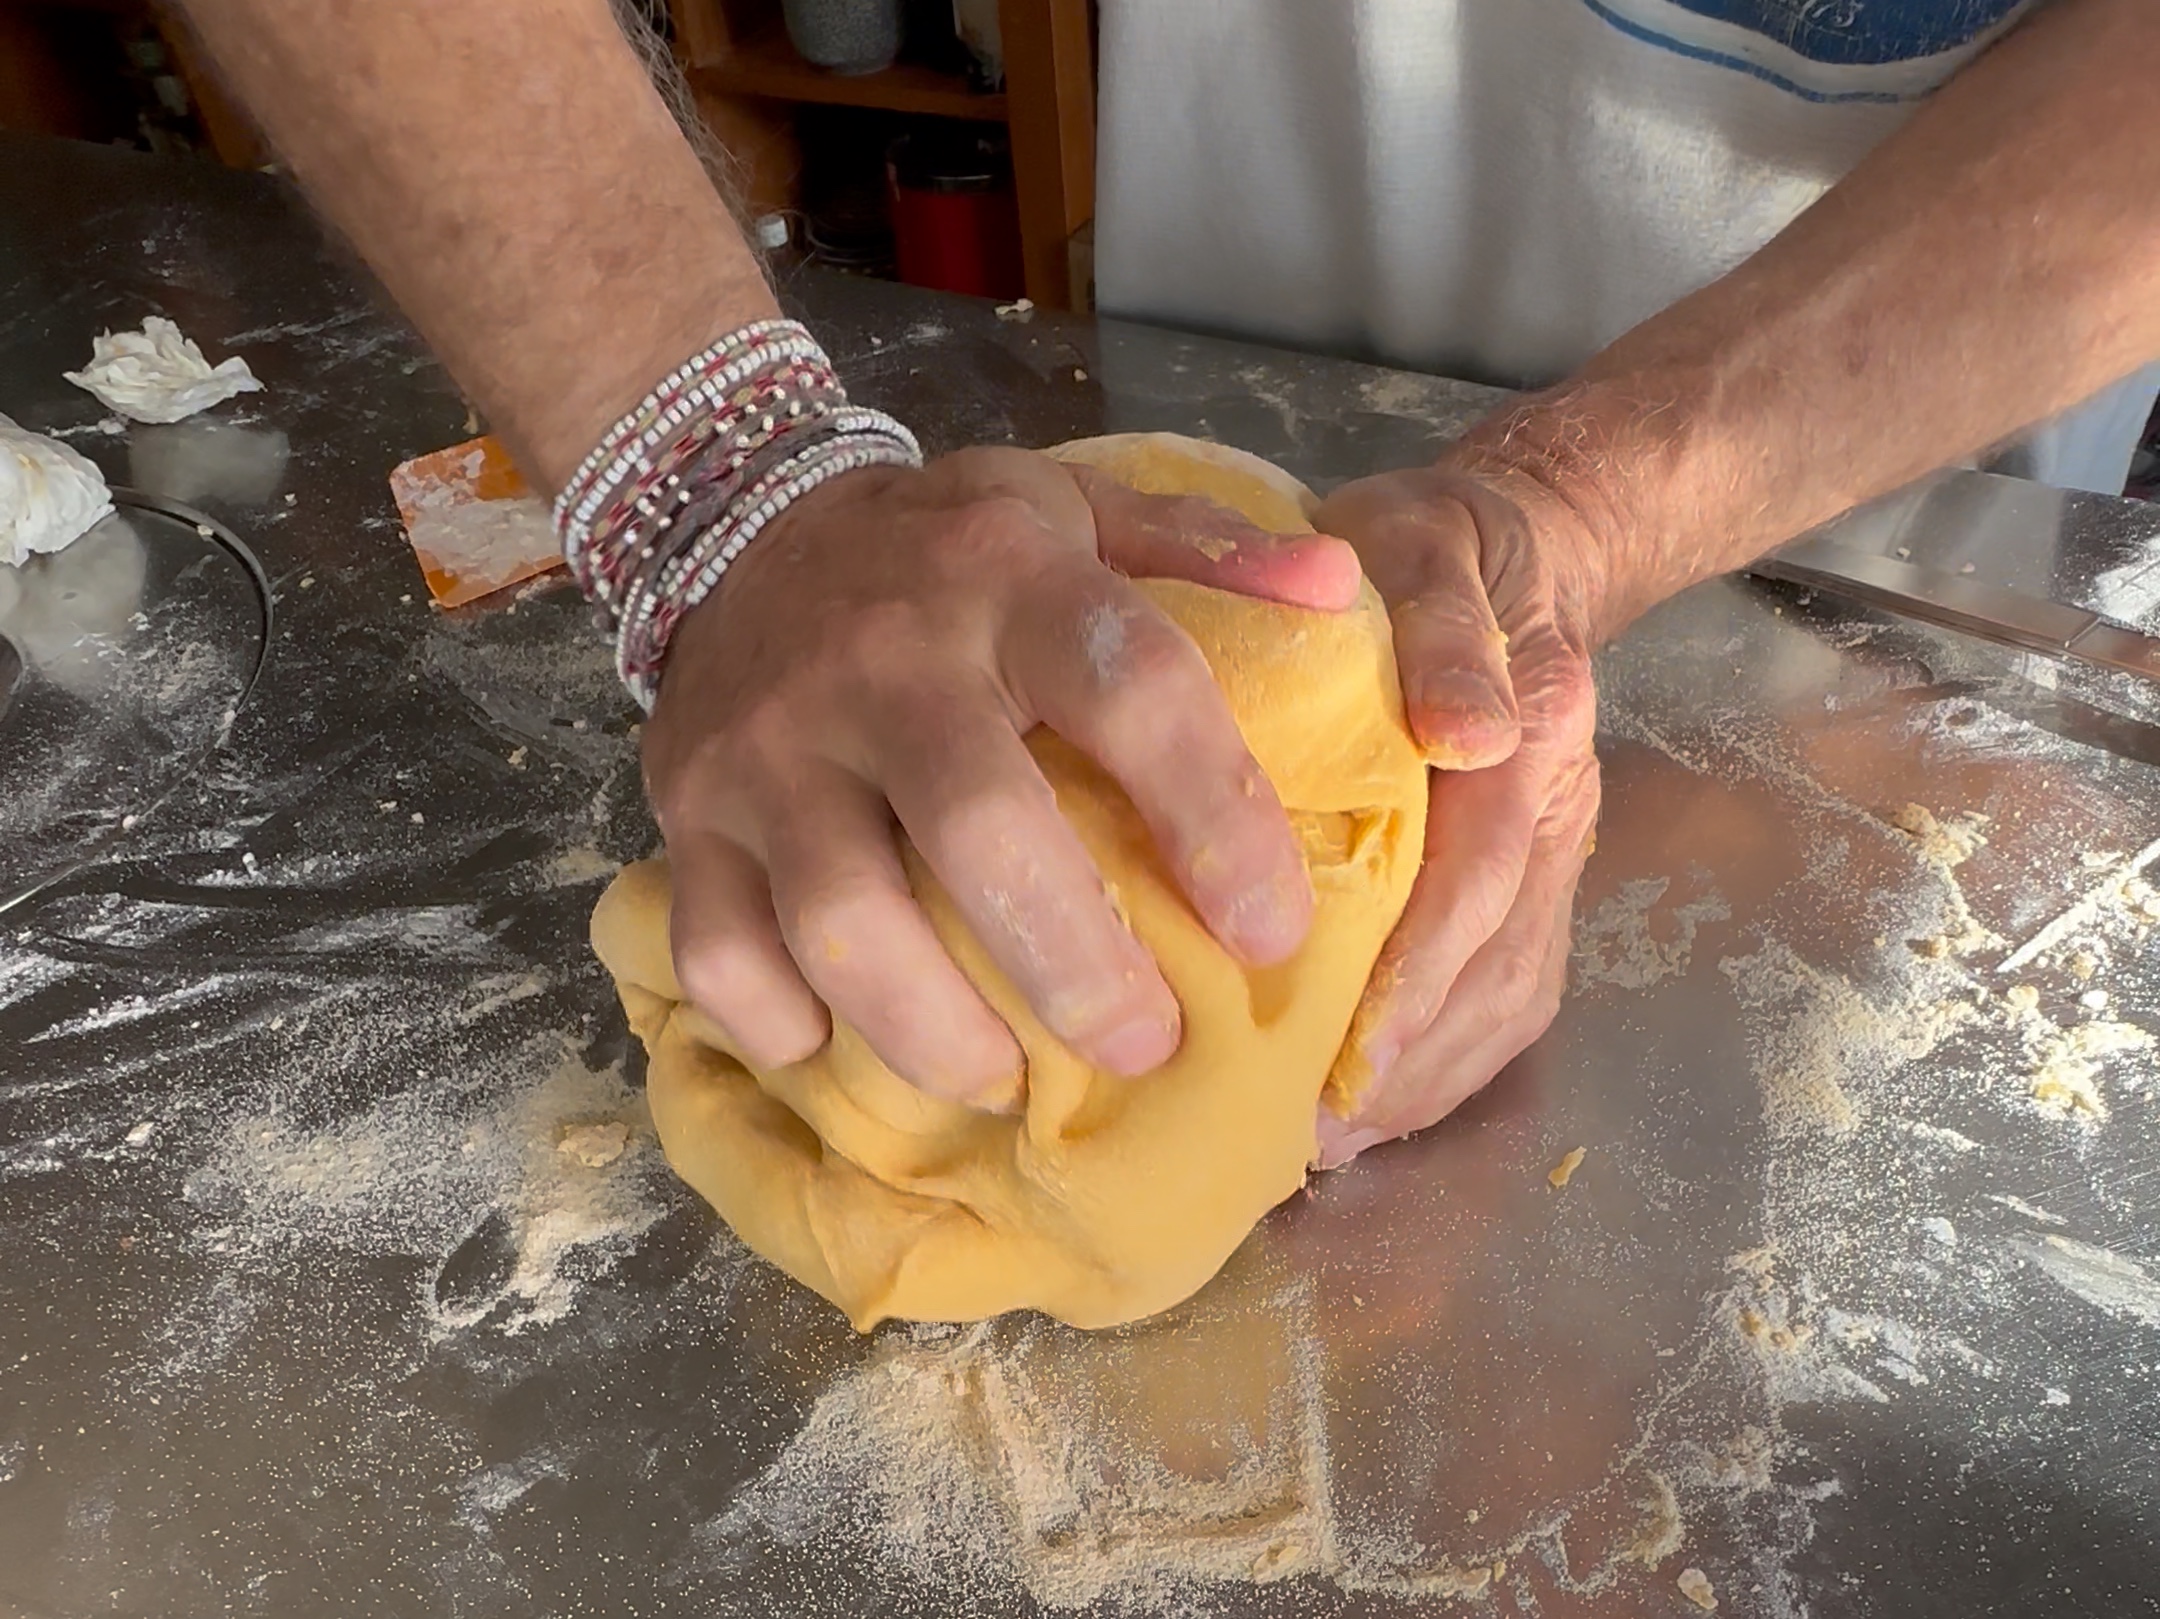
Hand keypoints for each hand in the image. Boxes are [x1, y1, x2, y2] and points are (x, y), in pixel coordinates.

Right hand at [641, 446, 1362, 1108]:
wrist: (739, 521)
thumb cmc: (947, 549)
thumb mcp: (1078, 506)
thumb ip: (1206, 546)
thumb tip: (1338, 584)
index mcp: (1005, 579)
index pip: (1131, 690)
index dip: (1214, 818)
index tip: (1275, 932)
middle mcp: (883, 661)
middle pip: (983, 831)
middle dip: (1077, 967)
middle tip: (1145, 1047)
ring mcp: (770, 745)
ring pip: (842, 916)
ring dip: (934, 1026)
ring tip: (1004, 1079)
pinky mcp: (686, 812)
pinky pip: (720, 949)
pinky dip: (783, 1024)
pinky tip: (849, 1047)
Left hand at [1309, 468, 1603, 1166]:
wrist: (1514, 542)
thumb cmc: (1430, 544)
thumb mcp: (1420, 543)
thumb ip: (1445, 629)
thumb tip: (1467, 731)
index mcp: (1531, 726)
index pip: (1484, 869)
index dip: (1422, 968)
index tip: (1354, 1054)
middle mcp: (1557, 802)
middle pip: (1504, 958)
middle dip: (1416, 1058)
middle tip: (1321, 1135)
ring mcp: (1556, 850)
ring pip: (1515, 990)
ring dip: (1435, 1077)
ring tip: (1339, 1142)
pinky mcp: (1538, 878)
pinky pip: (1514, 984)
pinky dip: (1455, 1056)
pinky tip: (1384, 1101)